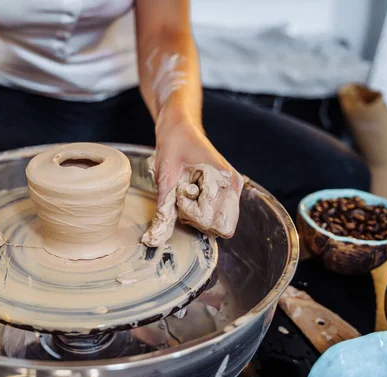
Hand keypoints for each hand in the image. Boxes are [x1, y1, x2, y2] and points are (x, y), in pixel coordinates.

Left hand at [142, 114, 242, 246]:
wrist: (178, 127)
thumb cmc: (174, 144)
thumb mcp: (165, 178)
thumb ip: (163, 212)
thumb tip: (153, 240)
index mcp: (226, 181)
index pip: (217, 223)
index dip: (194, 214)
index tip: (182, 193)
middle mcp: (233, 187)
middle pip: (221, 228)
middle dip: (197, 219)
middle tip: (183, 197)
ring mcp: (230, 191)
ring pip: (217, 225)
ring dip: (197, 216)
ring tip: (186, 193)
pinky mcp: (224, 193)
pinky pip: (214, 216)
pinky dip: (198, 212)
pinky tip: (190, 195)